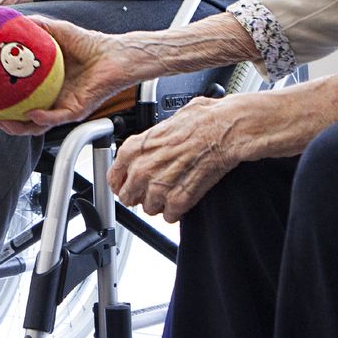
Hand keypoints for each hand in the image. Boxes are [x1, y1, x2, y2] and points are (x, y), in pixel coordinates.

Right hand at [0, 17, 147, 134]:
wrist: (114, 52)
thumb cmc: (87, 43)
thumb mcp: (54, 31)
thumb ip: (33, 26)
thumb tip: (8, 20)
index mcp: (44, 85)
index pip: (17, 99)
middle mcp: (51, 99)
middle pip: (23, 119)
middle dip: (4, 122)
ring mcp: (62, 107)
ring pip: (36, 127)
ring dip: (19, 127)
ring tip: (4, 122)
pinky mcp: (76, 110)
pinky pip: (56, 118)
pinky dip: (43, 118)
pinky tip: (32, 113)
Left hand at [106, 94, 247, 223]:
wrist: (223, 130)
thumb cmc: (200, 121)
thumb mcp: (165, 122)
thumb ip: (151, 139)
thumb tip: (154, 142)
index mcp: (133, 149)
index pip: (114, 178)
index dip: (124, 183)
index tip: (131, 185)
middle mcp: (140, 170)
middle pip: (129, 198)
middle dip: (142, 195)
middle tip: (156, 189)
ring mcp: (158, 188)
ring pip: (149, 209)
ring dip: (161, 203)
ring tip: (174, 190)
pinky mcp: (177, 201)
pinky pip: (170, 216)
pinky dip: (178, 210)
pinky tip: (186, 197)